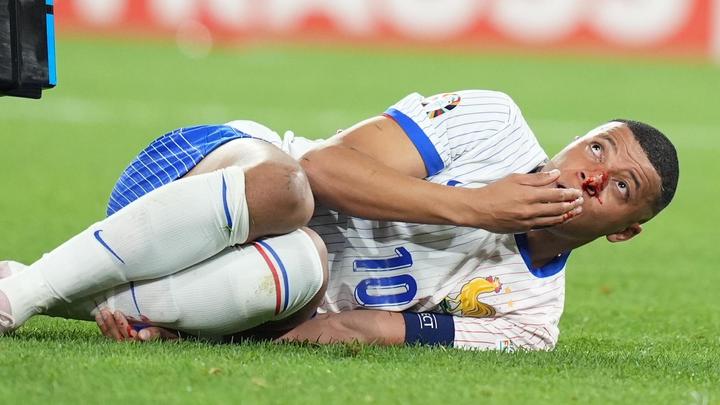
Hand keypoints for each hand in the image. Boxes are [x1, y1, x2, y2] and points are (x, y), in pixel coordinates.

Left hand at [95, 309, 178, 341]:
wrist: (174, 337)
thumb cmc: (171, 334)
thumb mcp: (167, 333)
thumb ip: (155, 333)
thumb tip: (142, 336)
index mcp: (142, 346)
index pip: (128, 337)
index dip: (121, 326)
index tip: (118, 313)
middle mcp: (133, 348)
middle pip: (118, 338)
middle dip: (111, 324)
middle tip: (106, 311)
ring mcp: (128, 345)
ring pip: (113, 338)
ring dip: (106, 326)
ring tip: (101, 313)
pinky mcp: (124, 341)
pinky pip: (111, 337)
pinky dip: (105, 328)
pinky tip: (100, 318)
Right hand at [464, 169, 582, 232]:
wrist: (478, 209)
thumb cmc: (495, 191)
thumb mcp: (515, 179)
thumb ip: (537, 178)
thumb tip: (555, 174)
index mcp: (529, 195)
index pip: (556, 195)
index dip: (569, 194)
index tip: (577, 192)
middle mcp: (531, 210)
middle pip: (558, 208)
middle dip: (572, 204)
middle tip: (581, 201)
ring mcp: (528, 221)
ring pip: (554, 220)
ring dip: (567, 215)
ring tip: (577, 211)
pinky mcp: (524, 229)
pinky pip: (544, 226)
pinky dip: (556, 223)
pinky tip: (561, 219)